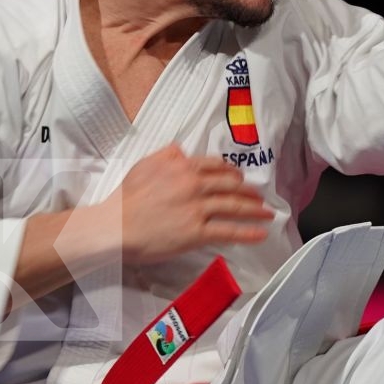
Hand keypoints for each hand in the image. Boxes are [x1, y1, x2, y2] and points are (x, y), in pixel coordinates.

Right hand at [102, 144, 274, 264]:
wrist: (115, 226)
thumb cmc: (125, 198)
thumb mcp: (143, 166)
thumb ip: (165, 155)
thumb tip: (182, 150)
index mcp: (182, 166)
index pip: (215, 166)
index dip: (232, 172)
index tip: (240, 177)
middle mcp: (194, 184)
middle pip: (231, 185)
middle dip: (249, 190)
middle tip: (259, 196)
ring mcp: (198, 208)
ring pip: (234, 206)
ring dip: (255, 209)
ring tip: (267, 213)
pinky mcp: (197, 232)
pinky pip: (229, 231)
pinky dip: (248, 232)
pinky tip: (261, 234)